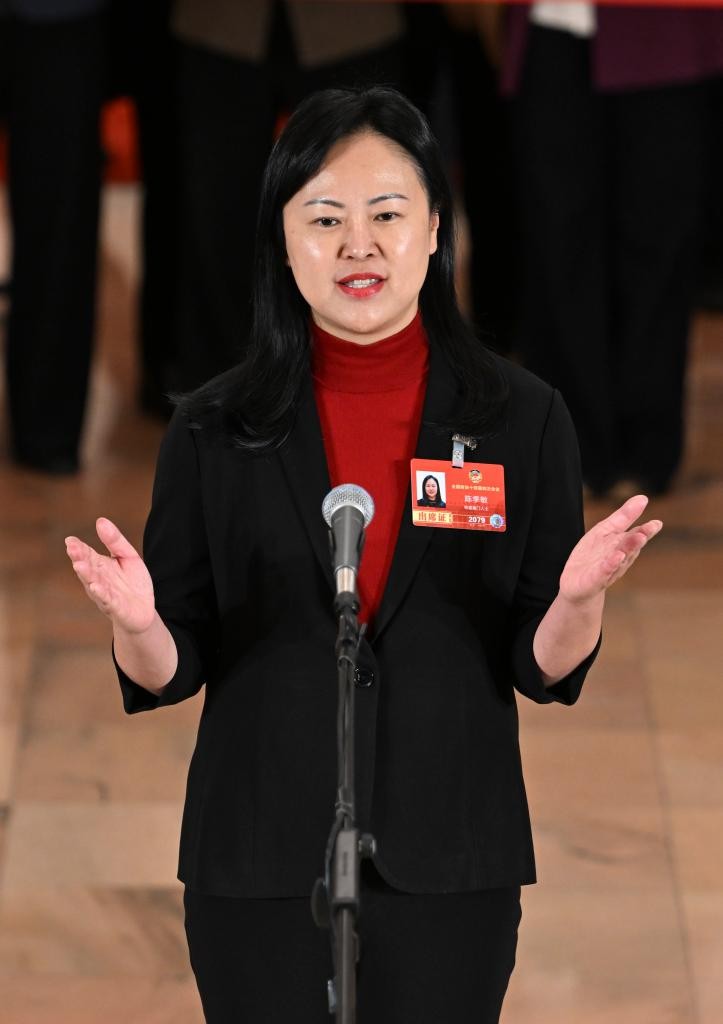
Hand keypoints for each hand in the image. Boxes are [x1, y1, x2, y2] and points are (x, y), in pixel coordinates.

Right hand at [65, 518, 155, 633]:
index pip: (86, 554)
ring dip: (87, 575)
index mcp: (99, 566)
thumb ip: (114, 541)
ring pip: (94, 583)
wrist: (143, 611)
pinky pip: (108, 600)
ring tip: (79, 565)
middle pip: (87, 568)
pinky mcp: (117, 607)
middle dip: (79, 558)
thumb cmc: (132, 583)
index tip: (70, 540)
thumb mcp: (128, 556)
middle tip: (72, 548)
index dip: (78, 548)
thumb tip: (100, 520)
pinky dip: (102, 594)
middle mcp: (98, 580)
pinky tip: (96, 587)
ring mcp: (105, 594)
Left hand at [559, 495, 662, 603]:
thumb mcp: (605, 531)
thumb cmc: (594, 556)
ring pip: (619, 559)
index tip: (657, 523)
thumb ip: (624, 516)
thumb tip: (643, 498)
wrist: (577, 584)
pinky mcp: (594, 580)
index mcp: (622, 545)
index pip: (636, 535)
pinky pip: (603, 572)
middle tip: (646, 531)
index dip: (646, 530)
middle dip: (637, 539)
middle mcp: (619, 558)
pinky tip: (616, 557)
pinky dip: (610, 565)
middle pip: (629, 547)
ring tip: (636, 539)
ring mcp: (608, 570)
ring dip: (627, 550)